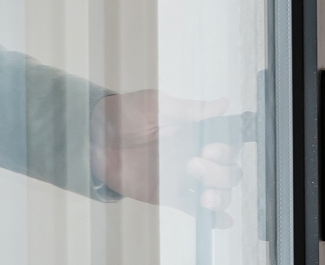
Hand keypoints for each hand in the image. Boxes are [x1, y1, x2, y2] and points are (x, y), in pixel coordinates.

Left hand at [90, 91, 240, 225]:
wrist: (95, 139)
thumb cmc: (125, 115)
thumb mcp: (157, 106)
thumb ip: (189, 109)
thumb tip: (222, 104)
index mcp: (197, 134)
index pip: (229, 145)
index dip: (227, 150)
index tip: (209, 149)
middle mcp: (197, 156)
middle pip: (229, 171)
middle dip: (220, 173)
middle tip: (193, 165)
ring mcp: (185, 178)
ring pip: (219, 192)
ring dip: (221, 197)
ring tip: (205, 197)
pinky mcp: (170, 196)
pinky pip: (195, 209)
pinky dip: (213, 218)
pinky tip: (222, 221)